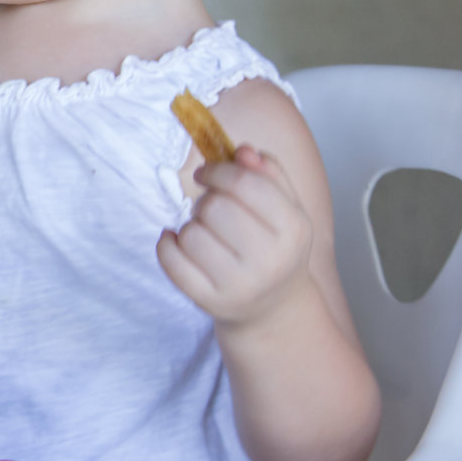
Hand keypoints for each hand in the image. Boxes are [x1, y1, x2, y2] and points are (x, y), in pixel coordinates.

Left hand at [156, 145, 313, 328]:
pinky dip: (167, 245)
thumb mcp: (286, 210)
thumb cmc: (276, 249)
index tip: (207, 173)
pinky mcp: (210, 302)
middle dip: (206, 200)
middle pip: (216, 207)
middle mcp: (271, 260)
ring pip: (191, 233)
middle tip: (211, 209)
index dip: (218, 170)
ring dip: (191, 226)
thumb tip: (243, 151)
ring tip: (206, 233)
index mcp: (293, 229)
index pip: (245, 183)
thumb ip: (269, 174)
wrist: (274, 309)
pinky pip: (172, 262)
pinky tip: (177, 242)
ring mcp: (240, 285)